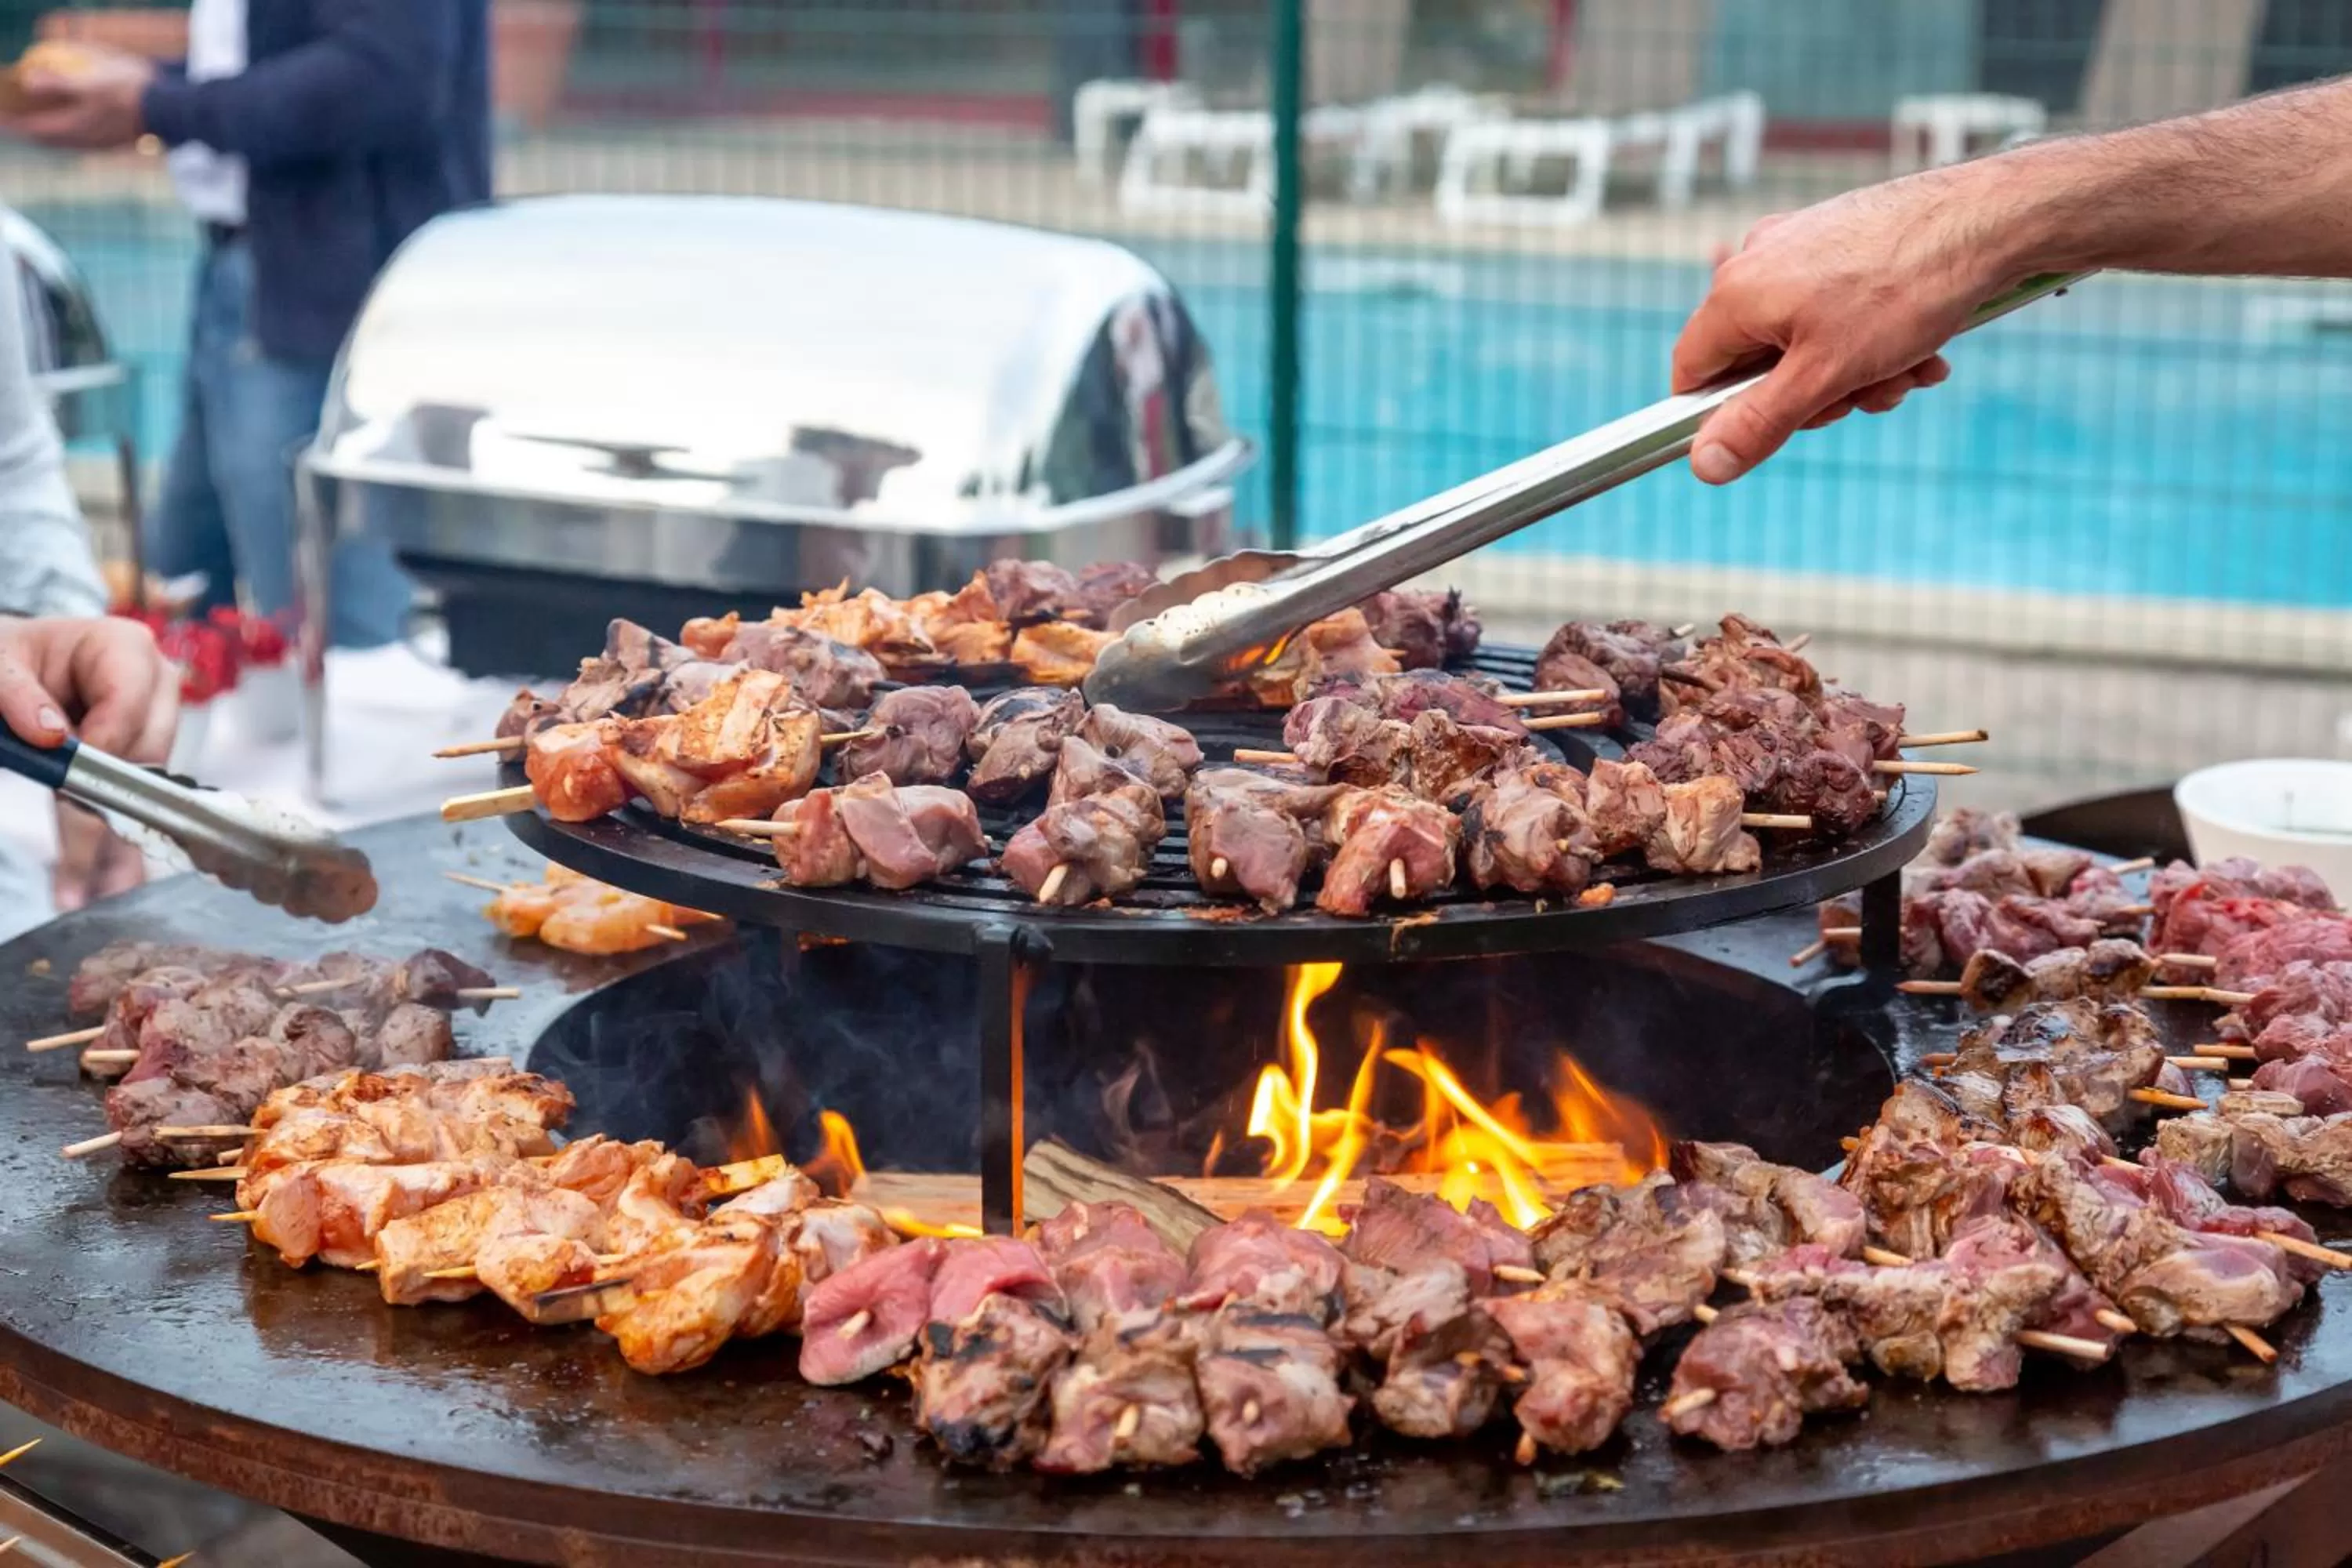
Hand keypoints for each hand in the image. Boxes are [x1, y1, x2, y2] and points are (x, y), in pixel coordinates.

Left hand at [0, 617, 174, 910]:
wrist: (13, 666)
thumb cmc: (8, 658)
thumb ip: (15, 693)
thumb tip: (51, 736)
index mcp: (124, 647)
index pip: (129, 704)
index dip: (104, 748)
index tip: (69, 787)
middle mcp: (155, 685)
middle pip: (147, 753)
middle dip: (109, 807)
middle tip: (75, 863)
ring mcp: (156, 724)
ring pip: (145, 789)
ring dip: (112, 842)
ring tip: (82, 888)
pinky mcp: (144, 759)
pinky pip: (134, 807)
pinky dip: (112, 849)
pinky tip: (98, 885)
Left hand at [10, 46, 152, 149]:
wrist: (169, 111)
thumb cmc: (129, 93)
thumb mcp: (91, 82)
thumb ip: (58, 83)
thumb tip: (28, 81)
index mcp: (75, 128)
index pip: (35, 128)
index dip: (15, 124)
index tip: (2, 119)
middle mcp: (86, 141)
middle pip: (49, 140)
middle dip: (32, 132)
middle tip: (20, 123)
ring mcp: (102, 144)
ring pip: (68, 142)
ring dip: (53, 134)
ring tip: (45, 126)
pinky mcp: (117, 143)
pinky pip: (86, 140)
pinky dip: (73, 133)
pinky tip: (80, 125)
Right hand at [1673, 169, 2005, 483]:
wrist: (1987, 219)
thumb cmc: (1904, 289)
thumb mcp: (1826, 375)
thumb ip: (1759, 423)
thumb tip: (1704, 465)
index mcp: (1736, 294)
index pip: (1692, 374)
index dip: (1724, 414)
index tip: (1776, 429)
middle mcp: (1757, 262)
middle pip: (1756, 363)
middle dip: (1814, 394)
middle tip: (1864, 395)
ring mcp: (1799, 246)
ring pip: (1805, 342)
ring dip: (1855, 373)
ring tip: (1906, 367)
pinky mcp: (1839, 240)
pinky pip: (1836, 311)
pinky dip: (1873, 339)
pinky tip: (1918, 346)